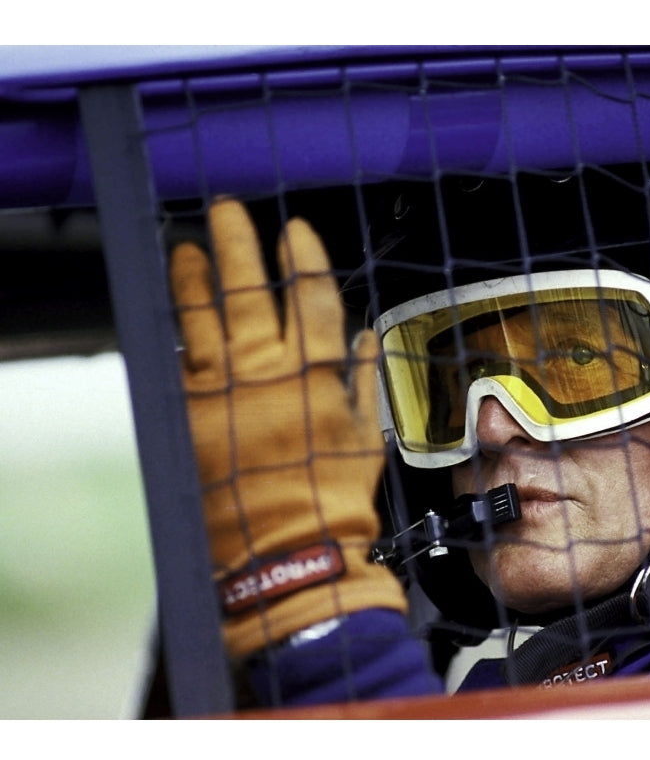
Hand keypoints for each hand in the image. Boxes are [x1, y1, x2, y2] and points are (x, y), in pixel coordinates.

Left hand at [169, 199, 405, 659]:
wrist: (289, 547)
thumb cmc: (335, 496)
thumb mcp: (367, 434)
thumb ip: (364, 379)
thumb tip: (365, 335)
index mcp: (317, 374)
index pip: (311, 298)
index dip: (304, 258)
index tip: (295, 229)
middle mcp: (269, 372)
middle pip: (252, 293)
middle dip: (241, 246)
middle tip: (229, 212)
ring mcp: (226, 391)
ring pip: (206, 318)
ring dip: (196, 279)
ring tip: (188, 251)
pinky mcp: (192, 415)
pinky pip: (181, 362)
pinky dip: (177, 333)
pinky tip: (171, 311)